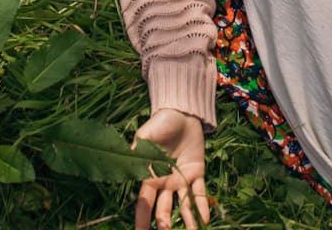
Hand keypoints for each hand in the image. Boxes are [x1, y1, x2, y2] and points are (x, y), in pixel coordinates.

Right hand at [134, 109, 209, 229]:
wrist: (181, 113)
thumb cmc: (160, 123)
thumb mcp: (145, 135)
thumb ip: (137, 149)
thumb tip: (126, 161)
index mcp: (150, 176)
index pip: (144, 203)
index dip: (141, 219)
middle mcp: (165, 182)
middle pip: (163, 209)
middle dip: (163, 223)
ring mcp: (181, 179)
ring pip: (183, 206)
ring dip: (187, 221)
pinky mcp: (197, 173)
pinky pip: (199, 193)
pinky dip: (202, 206)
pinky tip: (205, 220)